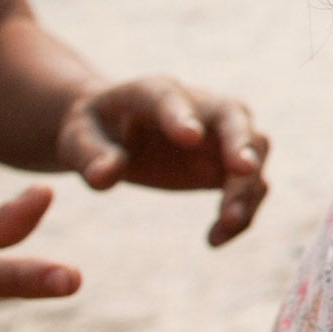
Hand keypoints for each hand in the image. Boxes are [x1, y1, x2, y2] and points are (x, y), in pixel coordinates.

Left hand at [56, 77, 271, 244]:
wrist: (111, 133)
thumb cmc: (92, 130)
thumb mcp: (77, 139)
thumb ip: (90, 155)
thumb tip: (105, 177)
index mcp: (155, 91)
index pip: (171, 98)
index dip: (181, 115)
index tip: (190, 137)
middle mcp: (200, 107)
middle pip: (234, 118)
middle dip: (241, 144)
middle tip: (243, 170)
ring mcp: (220, 135)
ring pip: (255, 152)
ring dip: (248, 187)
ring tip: (228, 222)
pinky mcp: (226, 166)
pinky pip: (250, 186)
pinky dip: (242, 212)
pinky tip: (213, 240)